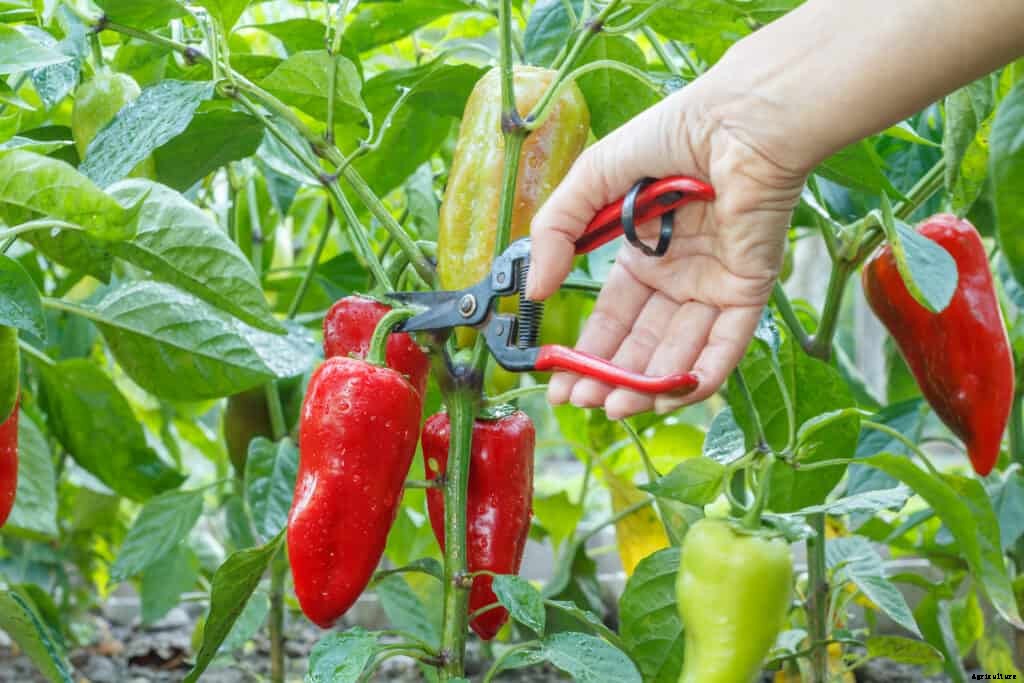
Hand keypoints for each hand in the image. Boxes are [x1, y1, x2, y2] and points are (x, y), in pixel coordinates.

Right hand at [527, 77, 806, 417]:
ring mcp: (715, 284)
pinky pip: (726, 342)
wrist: (737, 119)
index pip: (613, 316)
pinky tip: (669, 397)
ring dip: (650, 385)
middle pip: (642, 342)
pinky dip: (701, 374)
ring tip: (616, 409)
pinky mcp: (750, 287)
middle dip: (611, 376)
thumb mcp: (591, 178)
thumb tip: (536, 291)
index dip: (587, 350)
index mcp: (644, 254)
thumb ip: (557, 231)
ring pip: (681, 351)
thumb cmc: (670, 135)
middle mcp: (679, 276)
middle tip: (584, 405)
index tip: (561, 384)